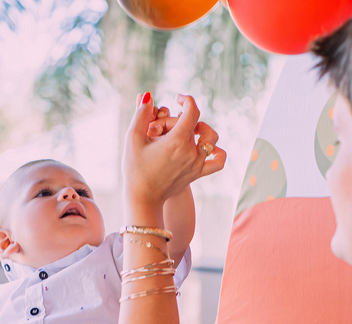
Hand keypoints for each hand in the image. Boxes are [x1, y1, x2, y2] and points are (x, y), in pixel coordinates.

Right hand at [123, 93, 225, 210]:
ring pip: (211, 138)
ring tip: (186, 133)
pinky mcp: (198, 174)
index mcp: (177, 142)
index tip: (178, 99)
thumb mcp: (132, 138)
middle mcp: (191, 152)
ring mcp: (197, 164)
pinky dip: (216, 151)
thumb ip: (141, 114)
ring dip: (201, 130)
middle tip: (159, 131)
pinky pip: (218, 161)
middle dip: (177, 122)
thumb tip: (148, 96)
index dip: (186, 100)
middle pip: (194, 125)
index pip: (192, 111)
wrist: (142, 198)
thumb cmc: (134, 168)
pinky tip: (205, 147)